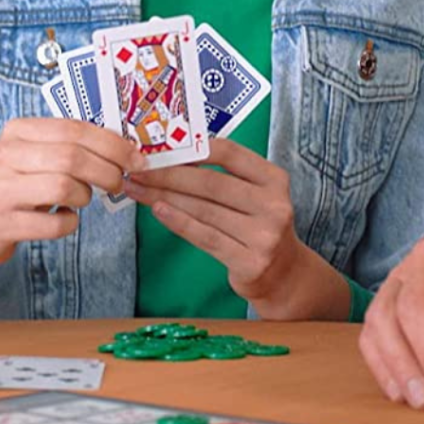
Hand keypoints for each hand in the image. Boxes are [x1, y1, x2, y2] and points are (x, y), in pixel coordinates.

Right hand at [0, 118, 144, 270]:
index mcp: (17, 131)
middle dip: (107, 171)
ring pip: (63, 187)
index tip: (136, 158)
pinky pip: (52, 224)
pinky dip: (69, 224)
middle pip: (72, 157)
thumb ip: (69, 146)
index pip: (74, 129)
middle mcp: (4, 156)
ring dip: (85, 196)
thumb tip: (125, 146)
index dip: (112, 143)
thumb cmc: (15, 186)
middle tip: (118, 182)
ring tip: (82, 199)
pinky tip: (65, 219)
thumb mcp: (34, 156)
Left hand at [124, 139, 345, 316]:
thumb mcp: (256, 195)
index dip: (193, 149)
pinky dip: (178, 222)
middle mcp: (273, 205)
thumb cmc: (259, 226)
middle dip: (168, 174)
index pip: (229, 153)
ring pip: (203, 210)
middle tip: (138, 170)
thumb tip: (174, 157)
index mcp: (274, 179)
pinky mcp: (250, 262)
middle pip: (211, 183)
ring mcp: (264, 235)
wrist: (285, 275)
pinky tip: (158, 210)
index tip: (162, 149)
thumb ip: (227, 177)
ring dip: (164, 197)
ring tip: (138, 189)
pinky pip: (205, 236)